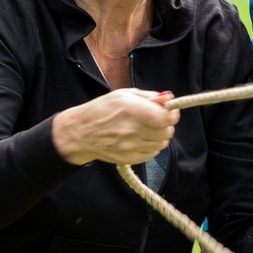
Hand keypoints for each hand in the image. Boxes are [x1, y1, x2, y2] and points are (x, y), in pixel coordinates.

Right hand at [51, 89, 179, 165]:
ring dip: (159, 136)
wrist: (81, 133)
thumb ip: (149, 96)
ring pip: (161, 144)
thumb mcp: (124, 94)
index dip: (171, 113)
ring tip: (147, 129)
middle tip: (157, 119)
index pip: (165, 117)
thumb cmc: (101, 109)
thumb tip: (169, 98)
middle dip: (166, 124)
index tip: (169, 110)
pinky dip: (152, 146)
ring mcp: (131, 146)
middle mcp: (132, 129)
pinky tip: (141, 138)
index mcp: (131, 109)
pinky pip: (152, 154)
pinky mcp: (130, 158)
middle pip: (166, 132)